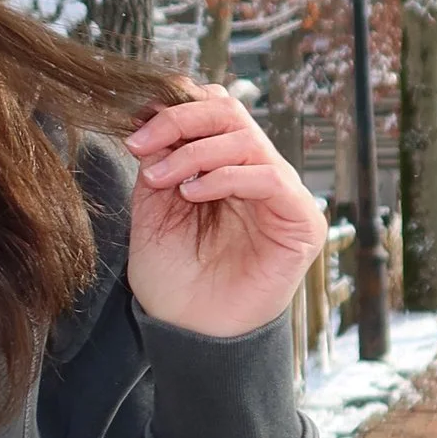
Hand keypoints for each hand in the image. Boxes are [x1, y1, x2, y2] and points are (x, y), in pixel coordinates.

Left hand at [123, 89, 326, 340]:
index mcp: (225, 165)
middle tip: (142, 143)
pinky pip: (270, 177)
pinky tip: (192, 193)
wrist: (188, 330)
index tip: (135, 127)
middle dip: (181, 120)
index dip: (177, 107)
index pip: (215, 110)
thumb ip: (159, 159)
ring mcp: (282, 195)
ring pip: (248, 140)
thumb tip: (149, 110)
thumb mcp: (154, 205)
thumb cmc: (173, 275)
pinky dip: (226, 177)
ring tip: (161, 179)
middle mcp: (257, 172)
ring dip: (195, 152)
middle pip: (232, 113)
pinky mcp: (300, 220)